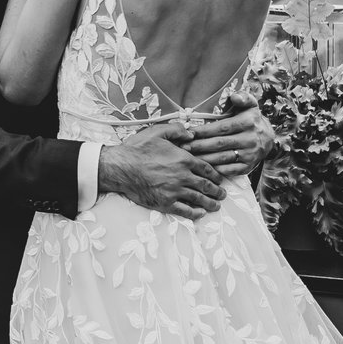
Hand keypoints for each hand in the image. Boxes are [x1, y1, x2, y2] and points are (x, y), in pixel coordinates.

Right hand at [97, 126, 225, 218]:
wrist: (120, 167)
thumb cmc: (137, 148)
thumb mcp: (157, 131)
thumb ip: (177, 130)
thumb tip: (192, 134)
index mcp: (184, 159)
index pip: (206, 169)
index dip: (216, 175)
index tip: (219, 180)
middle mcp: (183, 176)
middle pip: (206, 186)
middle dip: (217, 191)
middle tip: (222, 194)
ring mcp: (174, 191)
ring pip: (198, 199)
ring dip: (210, 203)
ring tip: (216, 206)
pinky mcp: (165, 203)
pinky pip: (184, 211)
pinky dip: (194, 213)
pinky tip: (200, 214)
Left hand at [181, 105, 273, 178]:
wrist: (269, 139)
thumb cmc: (252, 119)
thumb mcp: (251, 105)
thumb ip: (243, 97)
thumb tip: (234, 97)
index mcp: (248, 123)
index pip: (221, 128)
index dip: (203, 131)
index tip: (188, 132)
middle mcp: (249, 140)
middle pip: (219, 144)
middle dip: (199, 145)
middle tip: (183, 146)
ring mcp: (249, 155)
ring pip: (222, 158)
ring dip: (203, 158)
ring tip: (188, 156)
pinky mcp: (248, 167)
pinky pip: (228, 170)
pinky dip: (215, 169)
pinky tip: (202, 166)